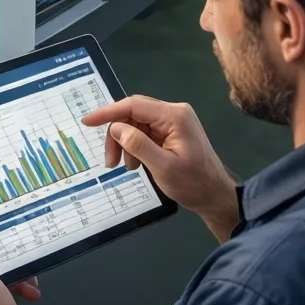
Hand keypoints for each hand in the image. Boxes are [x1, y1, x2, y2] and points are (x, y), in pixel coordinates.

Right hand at [81, 95, 238, 241]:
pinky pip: (144, 132)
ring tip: (125, 166)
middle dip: (117, 135)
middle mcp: (173, 112)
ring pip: (136, 124)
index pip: (133, 105)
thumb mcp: (163, 167)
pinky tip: (136, 163)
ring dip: (125, 143)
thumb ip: (138, 145)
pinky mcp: (172, 132)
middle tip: (109, 161)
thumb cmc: (194, 185)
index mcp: (174, 116)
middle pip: (133, 114)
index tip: (87, 122)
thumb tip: (116, 128)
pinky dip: (135, 146)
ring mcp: (173, 122)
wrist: (216, 198)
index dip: (108, 113)